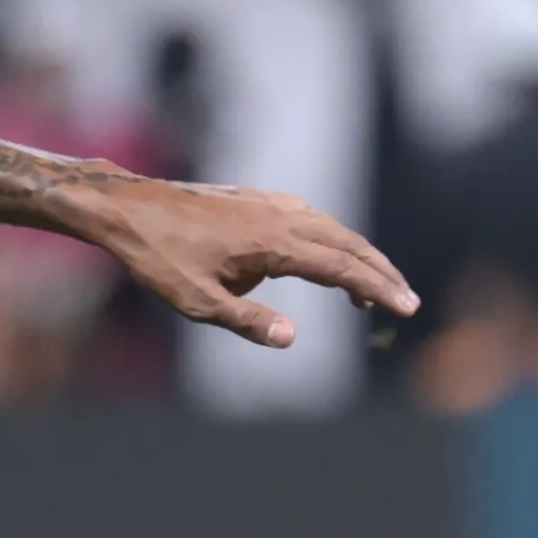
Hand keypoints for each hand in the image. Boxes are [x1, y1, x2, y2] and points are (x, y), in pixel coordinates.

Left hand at [73, 182, 418, 350]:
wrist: (129, 209)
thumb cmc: (160, 258)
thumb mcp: (198, 302)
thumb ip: (248, 321)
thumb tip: (292, 338)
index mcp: (274, 243)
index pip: (342, 267)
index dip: (378, 288)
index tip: (407, 307)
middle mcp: (281, 216)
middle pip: (349, 243)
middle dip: (380, 273)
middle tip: (406, 301)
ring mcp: (270, 204)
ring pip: (331, 228)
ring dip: (357, 256)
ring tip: (369, 289)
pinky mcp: (257, 200)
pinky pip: (309, 218)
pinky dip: (330, 239)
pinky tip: (325, 255)